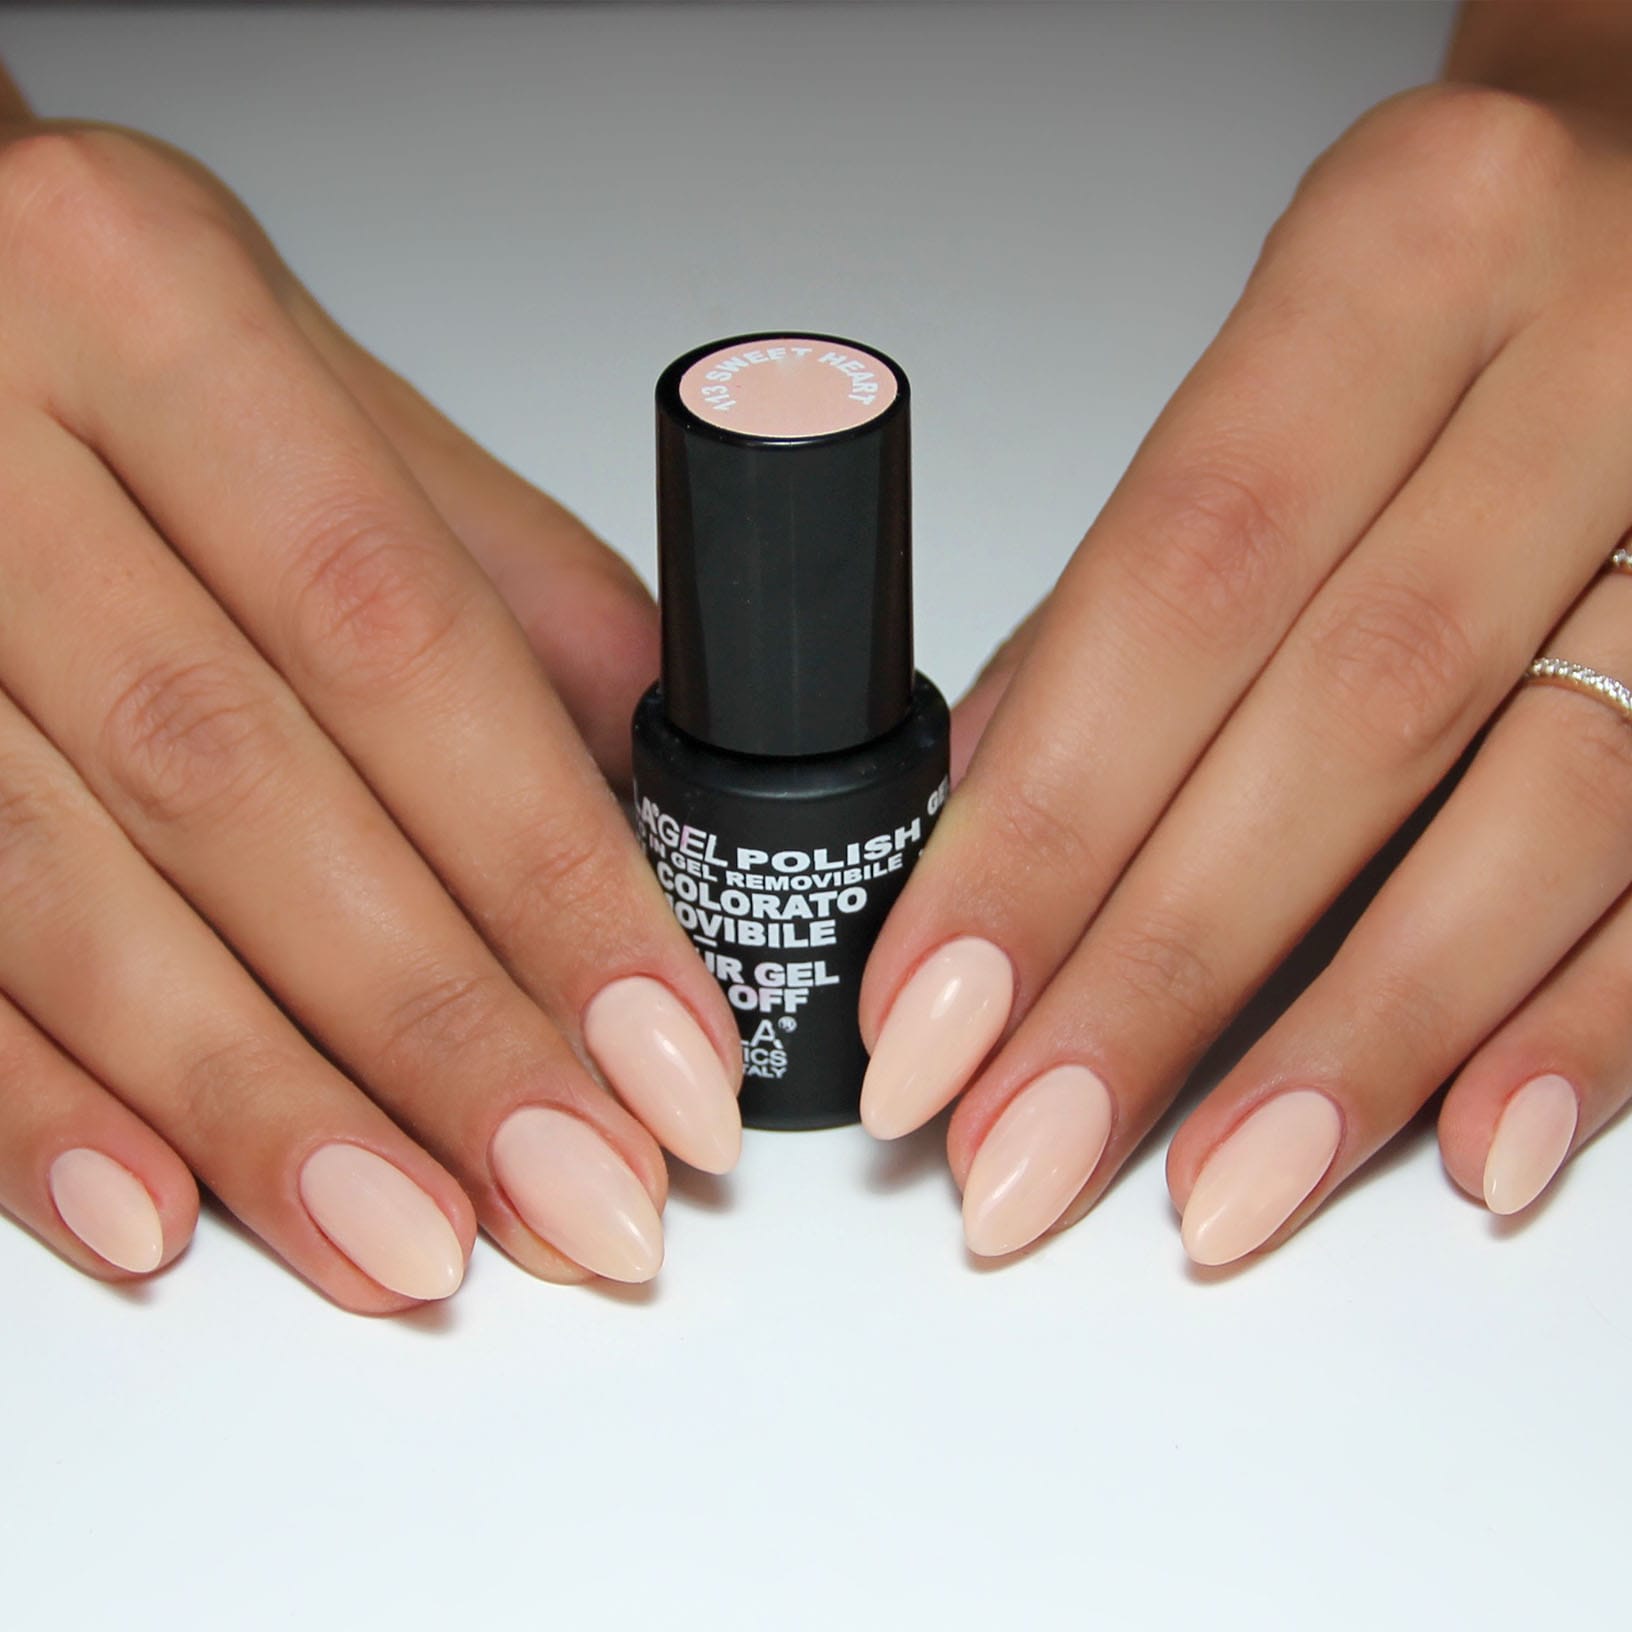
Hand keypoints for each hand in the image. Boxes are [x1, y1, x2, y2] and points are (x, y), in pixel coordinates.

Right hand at [0, 114, 741, 1308]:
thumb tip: (671, 786)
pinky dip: (26, 1097)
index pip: (397, 637)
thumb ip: (504, 586)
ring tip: (410, 1241)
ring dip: (254, 1099)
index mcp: (154, 306)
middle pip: (238, 784)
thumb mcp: (317, 393)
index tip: (664, 1045)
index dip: (544, 869)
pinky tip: (152, 1212)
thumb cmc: (98, 327)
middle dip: (430, 1022)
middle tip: (578, 1188)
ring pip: (61, 887)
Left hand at [859, 80, 1631, 1264]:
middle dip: (1162, 971)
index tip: (930, 1008)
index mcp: (1410, 251)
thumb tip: (987, 810)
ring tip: (1216, 1192)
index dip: (1043, 824)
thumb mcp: (1293, 349)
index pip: (1179, 586)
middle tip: (1023, 1144)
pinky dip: (1592, 1013)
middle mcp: (1597, 360)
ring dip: (1362, 1035)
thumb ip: (1141, 587)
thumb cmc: (1471, 263)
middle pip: (1344, 720)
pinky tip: (1476, 1142)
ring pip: (1545, 807)